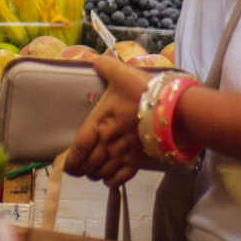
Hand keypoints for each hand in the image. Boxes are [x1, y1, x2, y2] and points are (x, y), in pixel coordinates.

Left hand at [66, 56, 149, 186]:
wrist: (174, 109)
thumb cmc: (144, 92)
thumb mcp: (121, 74)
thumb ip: (105, 66)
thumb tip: (95, 59)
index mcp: (99, 123)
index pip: (78, 148)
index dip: (70, 160)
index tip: (65, 164)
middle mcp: (109, 142)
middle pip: (88, 165)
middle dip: (81, 168)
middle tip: (78, 168)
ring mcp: (125, 153)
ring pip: (103, 173)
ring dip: (95, 174)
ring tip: (93, 171)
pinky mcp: (140, 160)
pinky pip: (122, 178)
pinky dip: (113, 181)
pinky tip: (109, 179)